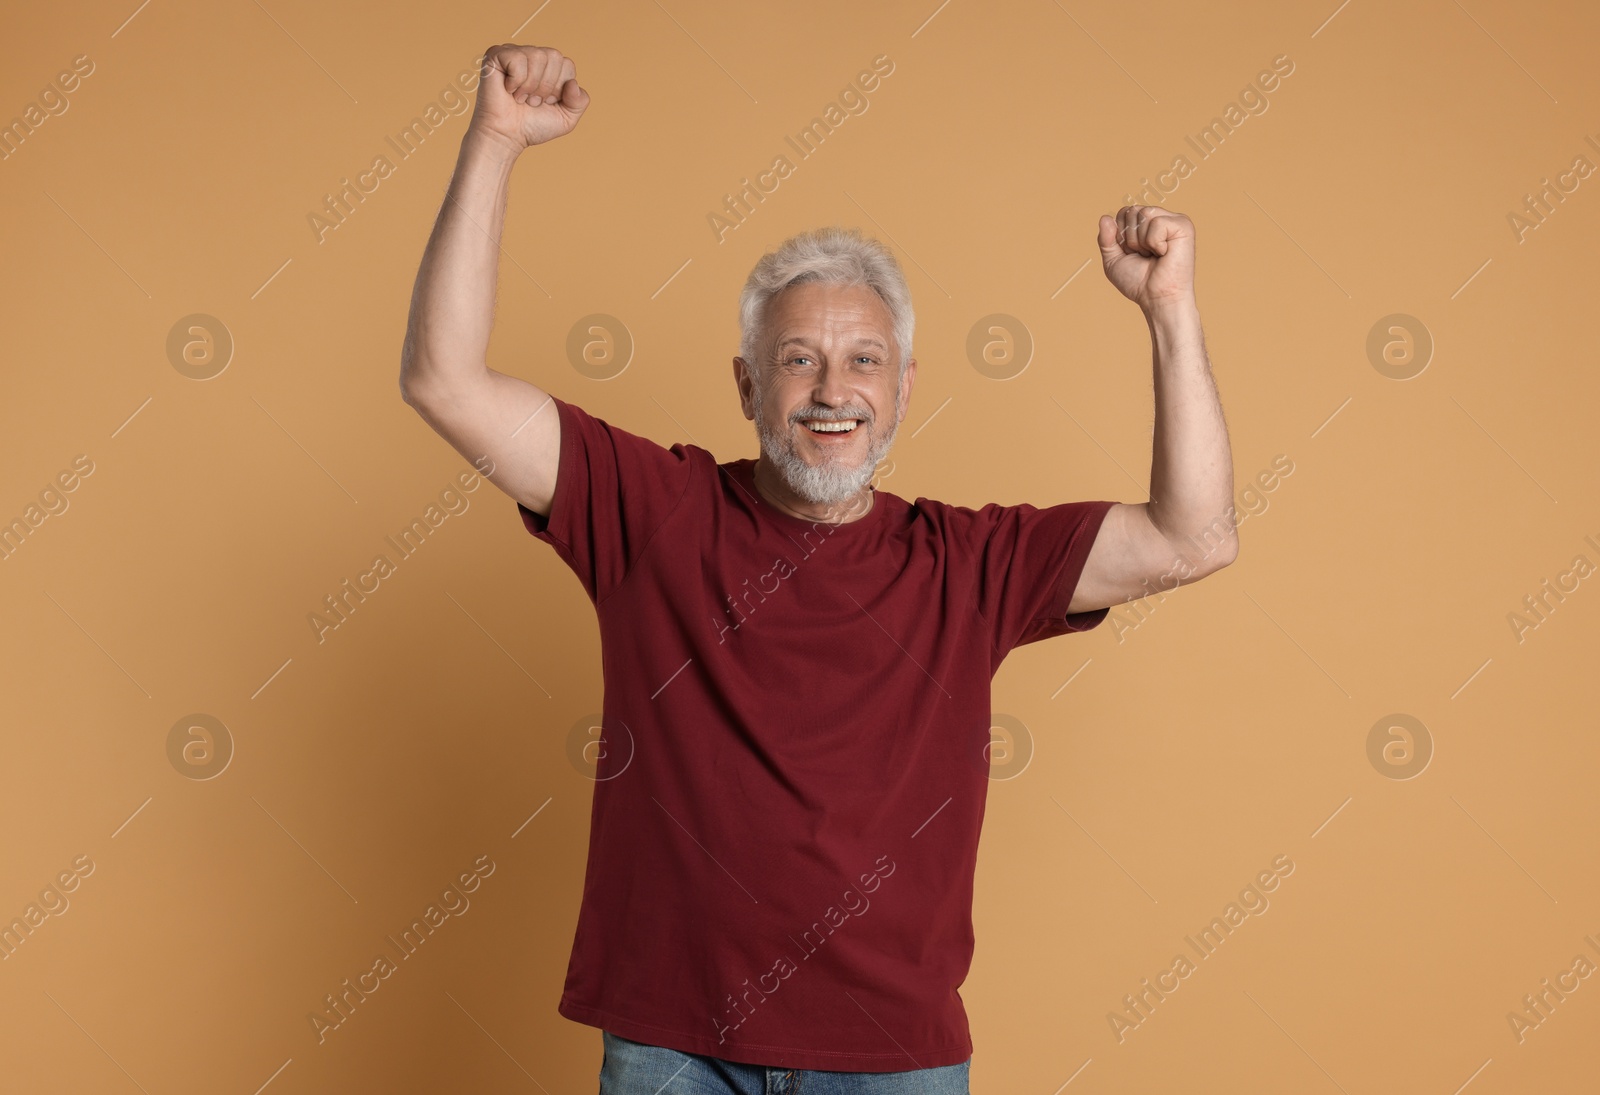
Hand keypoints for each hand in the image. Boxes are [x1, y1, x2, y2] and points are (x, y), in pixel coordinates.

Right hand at [467, 44, 589, 157]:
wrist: (507, 136)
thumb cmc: (533, 126)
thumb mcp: (567, 118)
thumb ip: (580, 101)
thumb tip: (573, 83)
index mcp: (549, 66)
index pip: (567, 64)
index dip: (559, 88)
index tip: (546, 102)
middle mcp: (532, 55)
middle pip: (554, 56)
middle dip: (547, 86)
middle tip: (532, 100)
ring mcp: (514, 53)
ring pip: (537, 56)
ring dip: (531, 85)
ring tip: (521, 97)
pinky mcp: (496, 54)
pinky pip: (517, 59)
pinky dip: (516, 80)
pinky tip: (509, 90)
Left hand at [1097, 205, 1195, 310]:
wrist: (1156, 298)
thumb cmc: (1138, 282)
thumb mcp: (1113, 260)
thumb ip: (1105, 239)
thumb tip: (1105, 217)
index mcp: (1146, 225)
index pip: (1124, 212)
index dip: (1120, 235)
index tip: (1132, 253)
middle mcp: (1160, 219)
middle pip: (1132, 210)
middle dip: (1130, 238)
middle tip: (1145, 256)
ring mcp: (1173, 221)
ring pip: (1144, 214)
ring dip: (1142, 241)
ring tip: (1154, 255)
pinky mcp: (1183, 226)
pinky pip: (1157, 222)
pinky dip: (1154, 242)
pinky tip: (1164, 253)